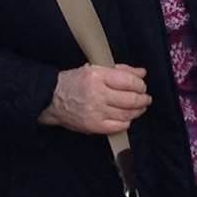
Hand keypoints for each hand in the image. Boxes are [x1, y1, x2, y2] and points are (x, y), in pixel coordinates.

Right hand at [37, 64, 151, 134]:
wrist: (52, 98)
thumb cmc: (74, 82)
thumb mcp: (95, 69)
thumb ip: (121, 70)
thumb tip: (142, 72)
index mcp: (97, 76)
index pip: (129, 81)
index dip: (140, 85)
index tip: (142, 86)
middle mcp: (97, 94)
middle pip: (130, 99)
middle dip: (143, 99)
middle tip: (145, 99)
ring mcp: (95, 111)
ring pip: (126, 114)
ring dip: (137, 111)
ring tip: (139, 108)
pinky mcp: (93, 126)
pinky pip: (118, 126)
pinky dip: (126, 122)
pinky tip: (126, 118)